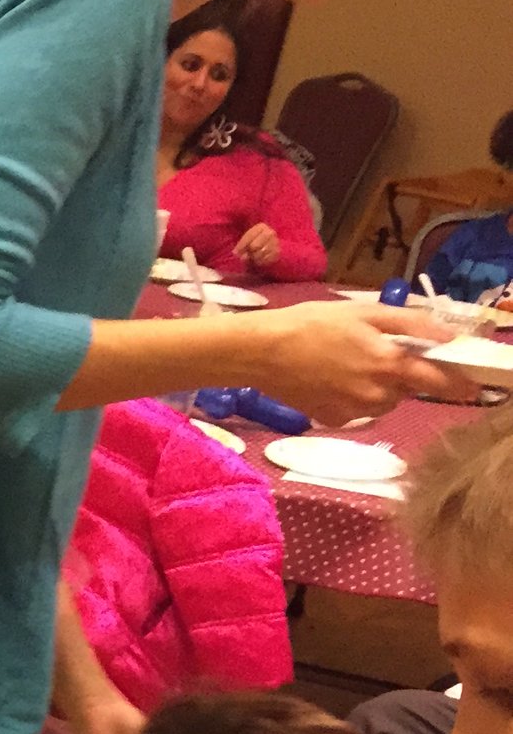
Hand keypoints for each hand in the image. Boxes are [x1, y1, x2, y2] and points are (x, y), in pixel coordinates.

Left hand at [234, 222, 280, 271]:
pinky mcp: (278, 252)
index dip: (241, 245)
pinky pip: (266, 259)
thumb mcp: (246, 240)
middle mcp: (270, 232)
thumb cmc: (253, 242)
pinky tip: (258, 260)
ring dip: (253, 257)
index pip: (249, 236)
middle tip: (245, 256)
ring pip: (260, 253)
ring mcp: (275, 242)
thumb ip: (241, 245)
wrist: (268, 247)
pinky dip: (260, 261)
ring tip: (252, 257)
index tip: (235, 253)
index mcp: (261, 227)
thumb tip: (236, 253)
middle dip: (248, 252)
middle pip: (254, 246)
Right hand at [250, 300, 477, 422]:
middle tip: (379, 354)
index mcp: (389, 365)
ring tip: (351, 366)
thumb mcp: (365, 312)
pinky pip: (358, 411)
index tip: (473, 386)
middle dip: (403, 376)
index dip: (460, 384)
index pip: (440, 381)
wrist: (261, 353)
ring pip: (384, 402)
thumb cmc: (312, 324)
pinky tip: (332, 381)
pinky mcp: (332, 421)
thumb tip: (448, 337)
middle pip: (408, 391)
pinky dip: (354, 398)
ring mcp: (353, 412)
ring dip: (379, 388)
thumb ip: (411, 324)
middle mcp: (376, 395)